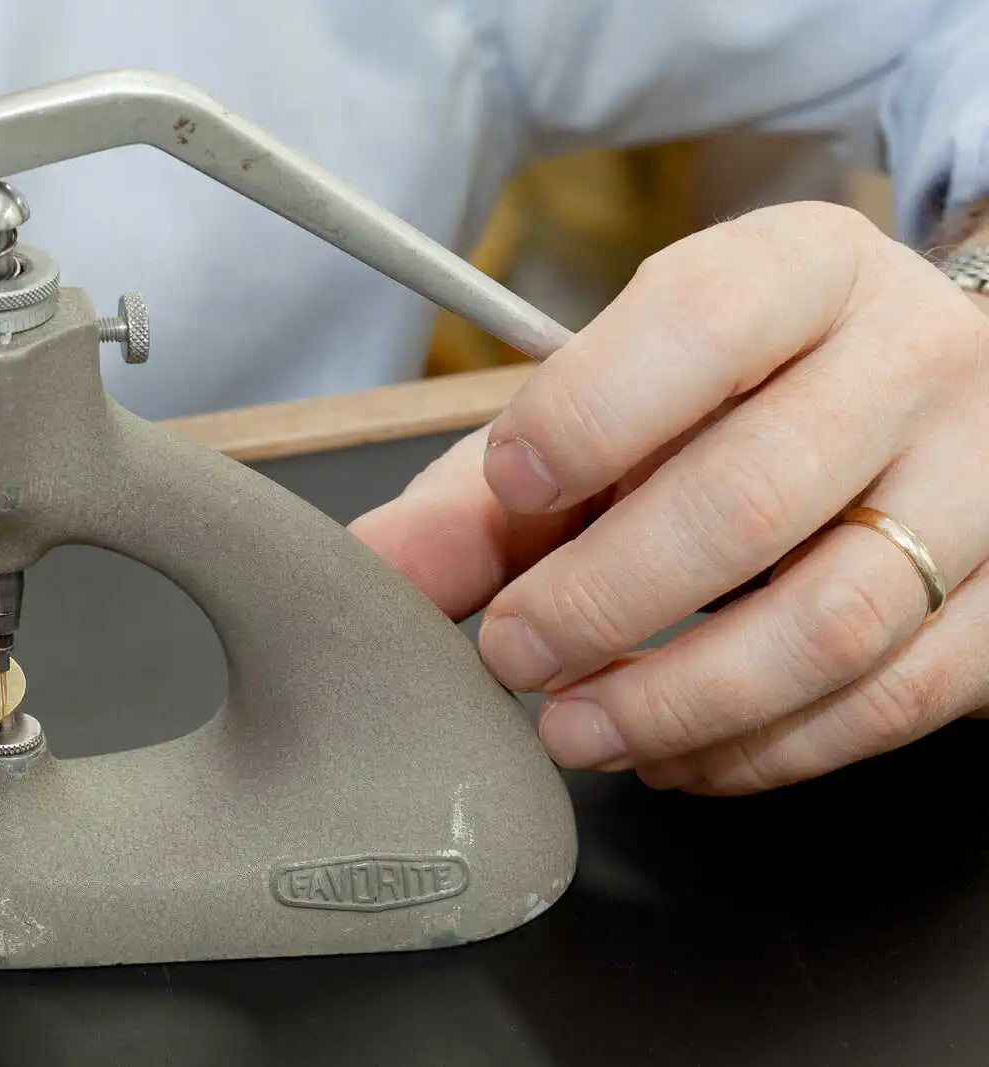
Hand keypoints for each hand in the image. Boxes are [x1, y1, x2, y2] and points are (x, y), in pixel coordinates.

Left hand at [353, 202, 988, 794]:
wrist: (921, 399)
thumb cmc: (734, 400)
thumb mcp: (611, 407)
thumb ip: (487, 491)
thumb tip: (375, 569)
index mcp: (804, 271)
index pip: (700, 323)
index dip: (588, 416)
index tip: (509, 490)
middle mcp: (916, 359)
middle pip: (751, 498)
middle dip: (601, 600)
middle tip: (512, 652)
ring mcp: (988, 480)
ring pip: (832, 620)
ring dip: (677, 699)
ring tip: (577, 729)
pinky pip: (892, 700)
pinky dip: (764, 749)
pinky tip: (677, 751)